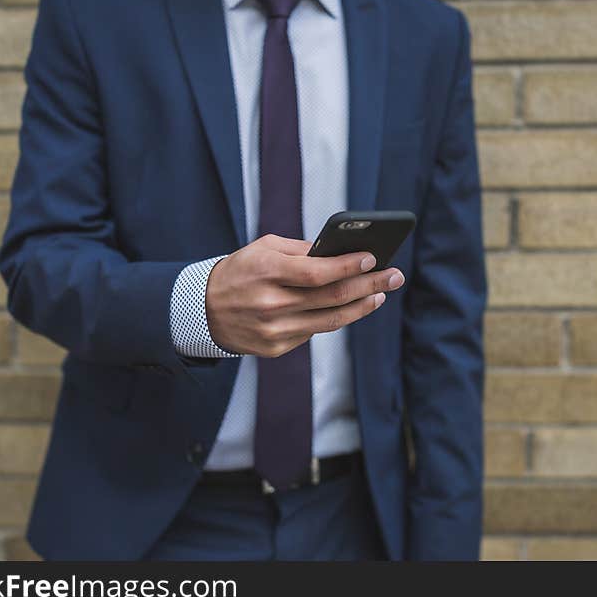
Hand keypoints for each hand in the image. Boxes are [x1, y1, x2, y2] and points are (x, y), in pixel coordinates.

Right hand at [205, 234, 404, 356]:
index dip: (349, 267)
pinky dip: (335, 317)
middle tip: (394, 276)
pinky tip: (351, 307)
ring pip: (331, 320)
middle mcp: (271, 304)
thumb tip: (342, 253)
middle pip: (332, 297)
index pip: (318, 273)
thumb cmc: (239, 272)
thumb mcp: (263, 249)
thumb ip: (301, 250)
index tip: (374, 258)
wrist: (202, 311)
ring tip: (380, 294)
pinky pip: (314, 331)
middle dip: (369, 285)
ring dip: (362, 306)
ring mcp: (274, 330)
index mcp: (266, 273)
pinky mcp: (276, 348)